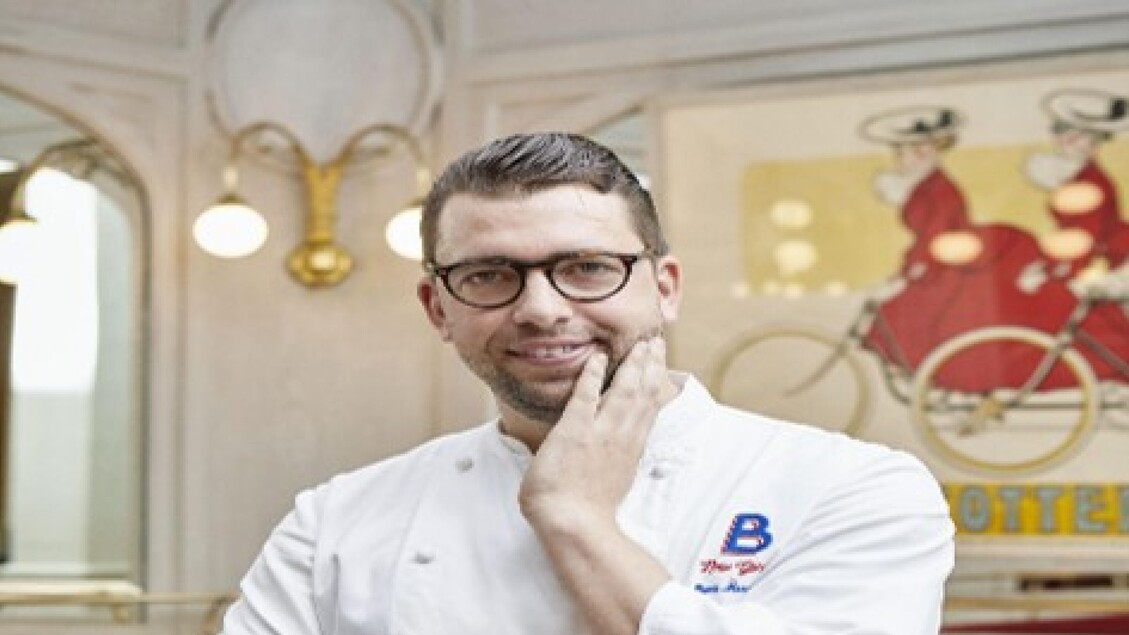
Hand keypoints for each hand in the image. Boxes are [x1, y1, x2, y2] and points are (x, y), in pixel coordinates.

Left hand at [518, 337, 666, 529]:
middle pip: (643, 393)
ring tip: (640, 343)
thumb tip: (617, 456)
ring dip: (633, 364)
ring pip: (624, 390)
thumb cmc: (588, 513)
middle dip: (651, 365)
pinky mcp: (575, 432)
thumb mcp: (613, 483)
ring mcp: (600, 433)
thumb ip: (616, 463)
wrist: (573, 525)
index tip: (660, 364)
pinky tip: (596, 356)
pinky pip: (586, 396)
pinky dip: (592, 375)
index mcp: (631, 449)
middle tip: (656, 341)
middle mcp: (621, 437)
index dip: (656, 383)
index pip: (648, 409)